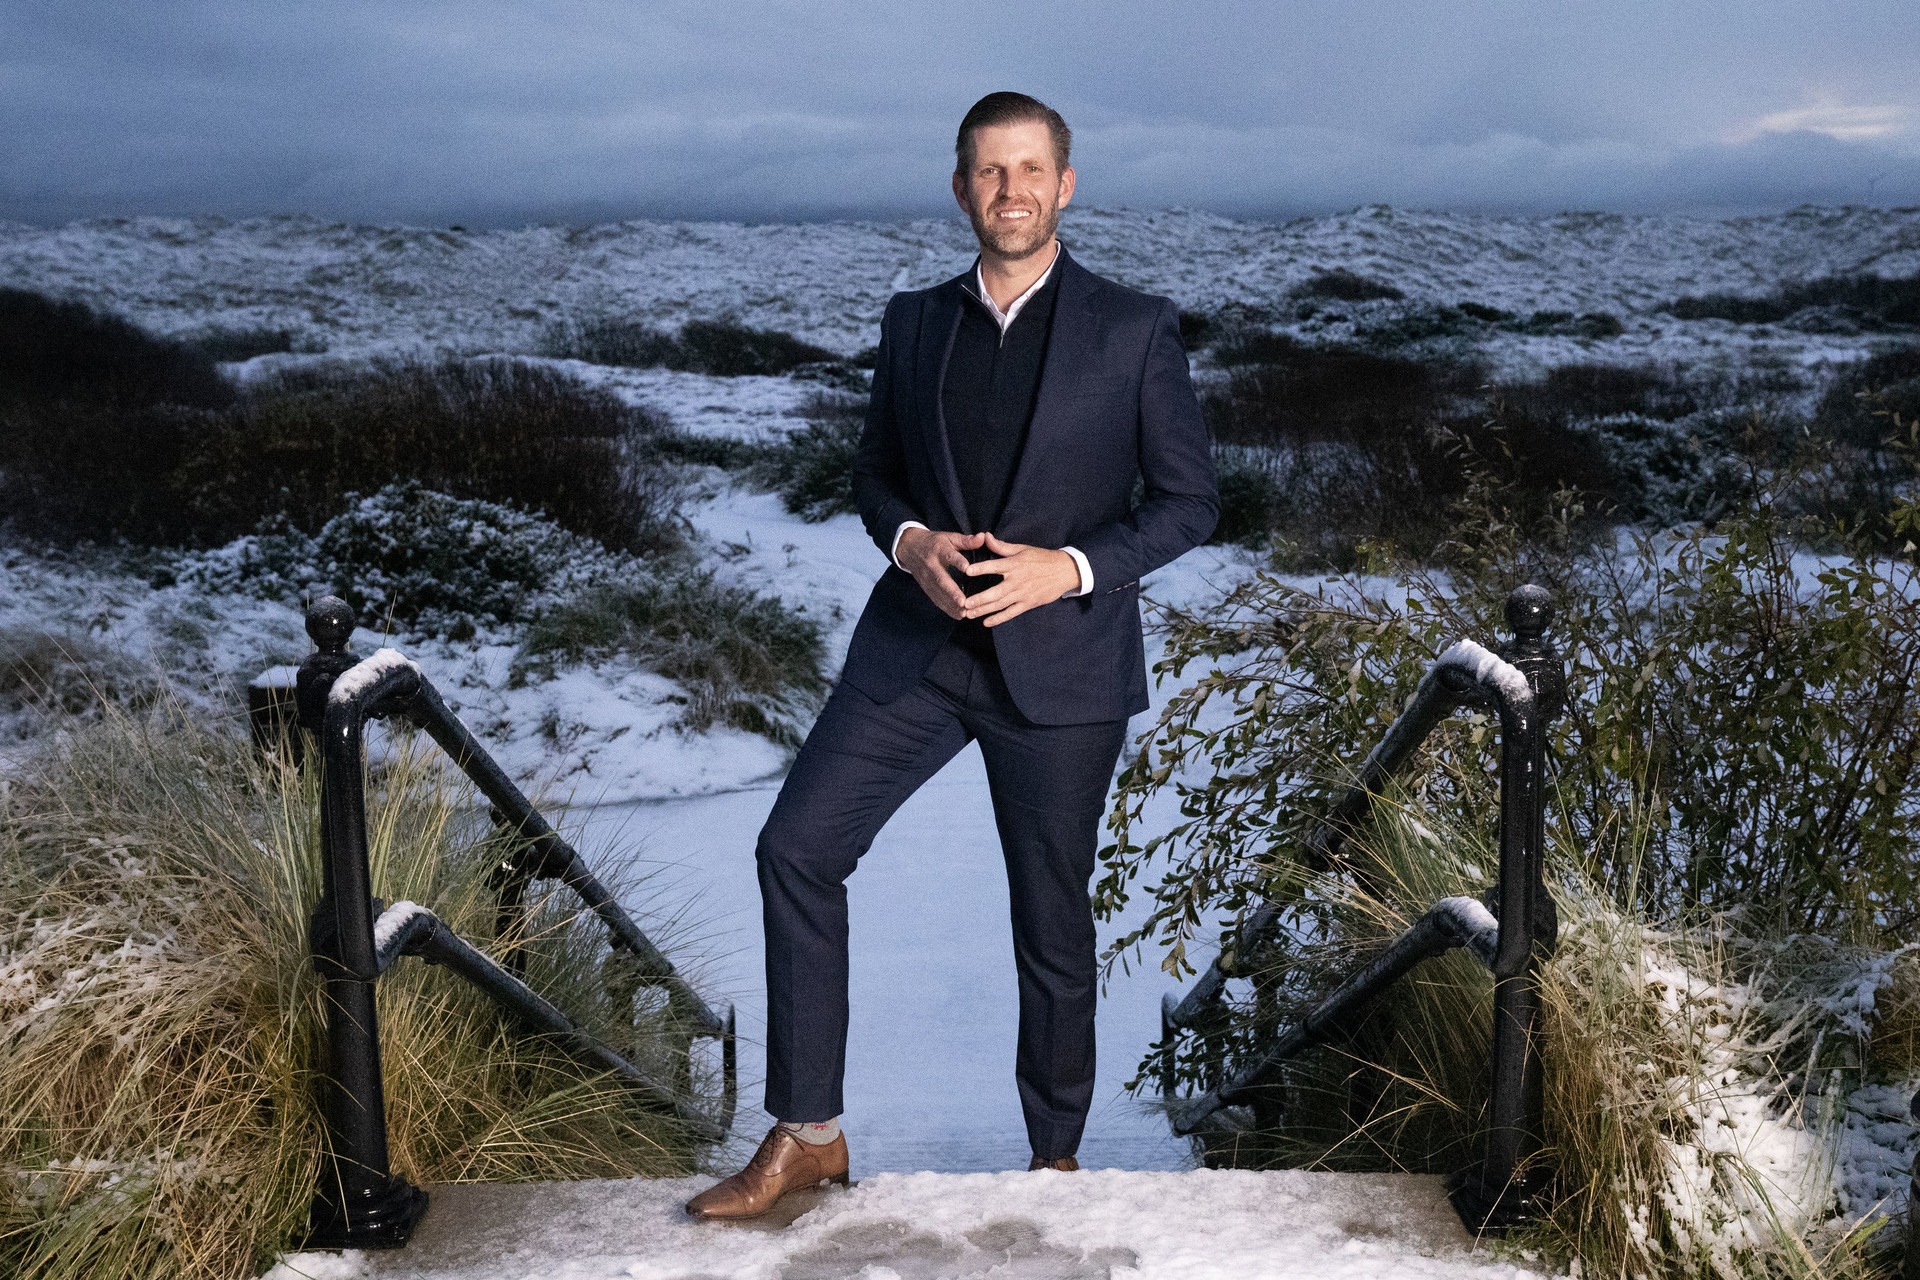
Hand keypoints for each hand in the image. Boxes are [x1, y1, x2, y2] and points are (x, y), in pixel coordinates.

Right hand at [896, 527, 987, 619]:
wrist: (910, 548)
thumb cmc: (935, 543)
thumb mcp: (949, 537)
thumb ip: (966, 540)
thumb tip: (982, 537)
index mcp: (940, 550)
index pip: (949, 556)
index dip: (958, 562)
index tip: (967, 569)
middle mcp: (932, 566)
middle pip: (942, 580)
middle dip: (952, 592)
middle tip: (964, 602)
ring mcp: (927, 579)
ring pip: (938, 593)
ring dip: (951, 604)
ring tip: (964, 613)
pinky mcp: (926, 587)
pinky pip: (936, 599)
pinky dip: (947, 609)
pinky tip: (958, 615)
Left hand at [960, 533, 1080, 626]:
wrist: (1064, 571)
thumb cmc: (1042, 558)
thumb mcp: (1022, 549)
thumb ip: (1001, 546)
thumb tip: (985, 536)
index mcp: (1015, 564)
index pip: (995, 566)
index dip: (981, 568)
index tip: (967, 571)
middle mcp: (1017, 580)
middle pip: (996, 592)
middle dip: (979, 599)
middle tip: (964, 603)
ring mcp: (1023, 594)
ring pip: (1001, 604)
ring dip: (984, 610)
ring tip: (968, 614)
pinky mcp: (1028, 603)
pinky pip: (1011, 613)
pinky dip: (999, 618)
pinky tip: (986, 622)